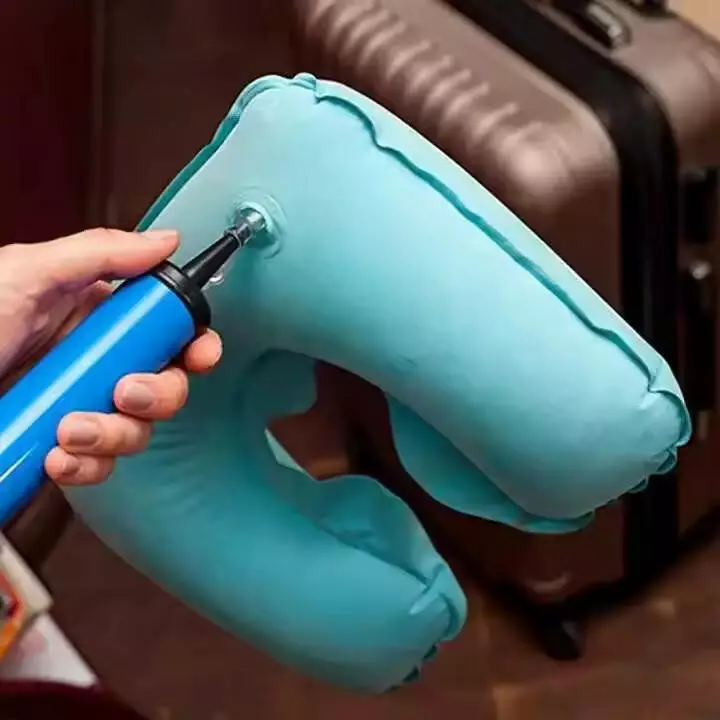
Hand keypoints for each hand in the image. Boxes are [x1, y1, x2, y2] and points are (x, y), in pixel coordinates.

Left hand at [0, 228, 222, 485]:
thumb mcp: (24, 275)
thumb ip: (98, 253)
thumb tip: (166, 240)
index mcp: (95, 315)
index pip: (167, 329)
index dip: (194, 343)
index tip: (199, 354)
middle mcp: (96, 361)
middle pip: (166, 384)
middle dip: (156, 394)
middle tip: (125, 393)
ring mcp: (81, 405)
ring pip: (137, 430)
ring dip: (113, 436)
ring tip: (71, 431)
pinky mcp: (60, 445)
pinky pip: (99, 464)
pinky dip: (85, 467)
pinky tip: (57, 459)